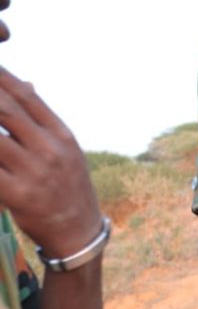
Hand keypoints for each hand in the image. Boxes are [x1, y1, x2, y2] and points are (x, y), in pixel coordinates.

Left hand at [0, 66, 102, 254]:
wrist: (78, 230)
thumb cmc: (67, 186)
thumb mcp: (66, 150)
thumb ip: (42, 120)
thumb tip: (26, 85)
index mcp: (61, 135)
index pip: (27, 97)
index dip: (1, 78)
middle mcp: (49, 150)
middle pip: (6, 110)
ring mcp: (33, 172)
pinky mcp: (17, 195)